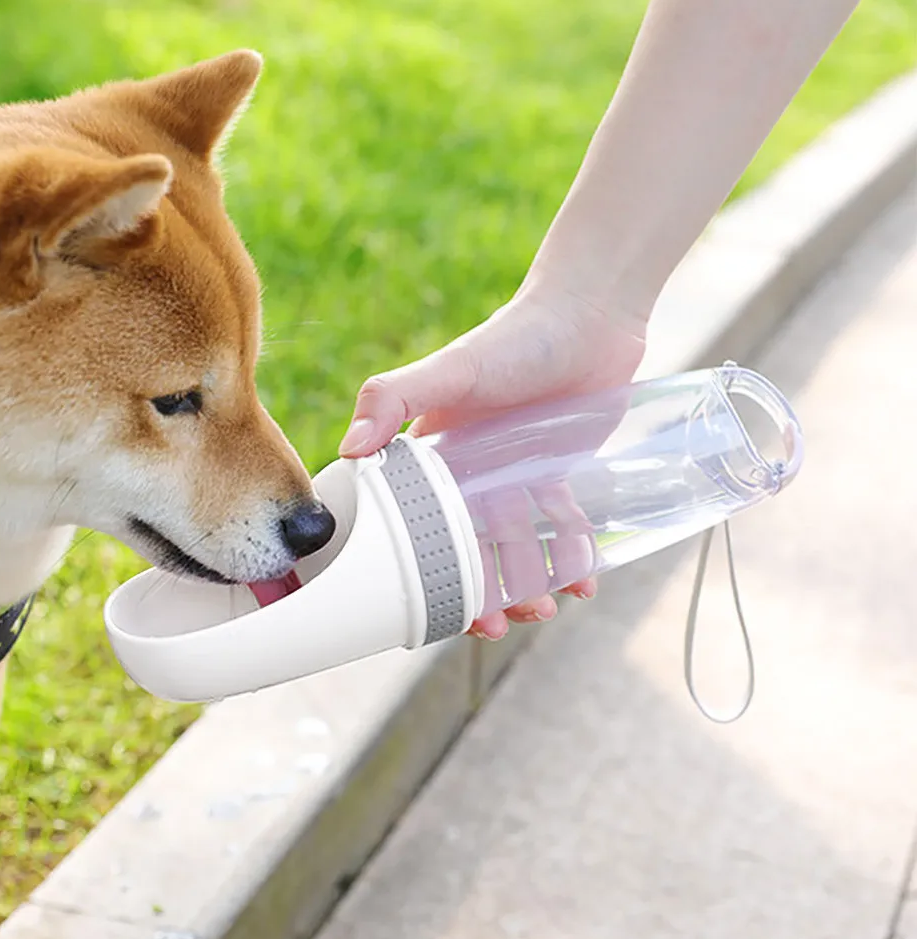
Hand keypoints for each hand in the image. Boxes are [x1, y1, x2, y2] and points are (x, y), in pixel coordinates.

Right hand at [339, 284, 647, 638]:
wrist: (590, 314)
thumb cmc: (515, 339)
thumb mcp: (452, 369)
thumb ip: (393, 398)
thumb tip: (348, 450)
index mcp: (433, 458)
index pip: (420, 526)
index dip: (427, 573)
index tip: (440, 610)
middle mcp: (469, 473)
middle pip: (470, 549)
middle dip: (482, 594)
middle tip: (500, 624)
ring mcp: (517, 476)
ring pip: (519, 546)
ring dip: (529, 584)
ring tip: (546, 608)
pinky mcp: (560, 474)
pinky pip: (563, 528)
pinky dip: (572, 560)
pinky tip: (583, 585)